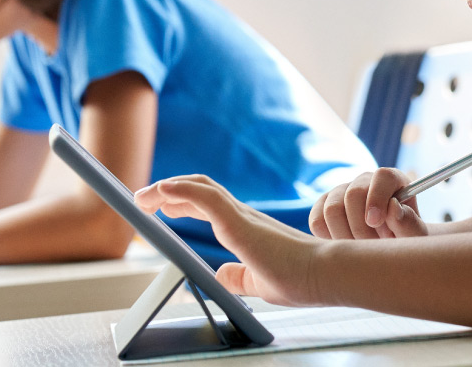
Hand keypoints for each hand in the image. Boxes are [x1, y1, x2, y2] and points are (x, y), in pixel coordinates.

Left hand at [134, 174, 321, 306]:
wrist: (328, 276)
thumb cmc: (303, 279)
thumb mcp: (259, 283)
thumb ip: (239, 277)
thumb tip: (220, 274)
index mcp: (246, 229)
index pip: (208, 205)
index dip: (182, 202)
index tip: (162, 207)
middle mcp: (243, 216)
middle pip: (199, 190)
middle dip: (166, 191)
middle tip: (143, 200)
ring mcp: (242, 217)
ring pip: (200, 187)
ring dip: (166, 188)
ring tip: (143, 197)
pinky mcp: (241, 222)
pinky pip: (206, 197)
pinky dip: (181, 189)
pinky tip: (162, 190)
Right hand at [308, 167, 426, 238]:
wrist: (386, 251)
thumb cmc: (405, 241)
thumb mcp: (414, 236)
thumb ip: (409, 223)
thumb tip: (393, 208)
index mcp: (391, 181)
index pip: (382, 176)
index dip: (378, 197)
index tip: (376, 222)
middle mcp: (364, 182)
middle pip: (353, 194)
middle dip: (361, 227)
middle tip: (373, 246)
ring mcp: (341, 192)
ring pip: (332, 209)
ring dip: (345, 236)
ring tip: (361, 249)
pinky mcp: (322, 207)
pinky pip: (316, 221)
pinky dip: (328, 238)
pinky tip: (345, 245)